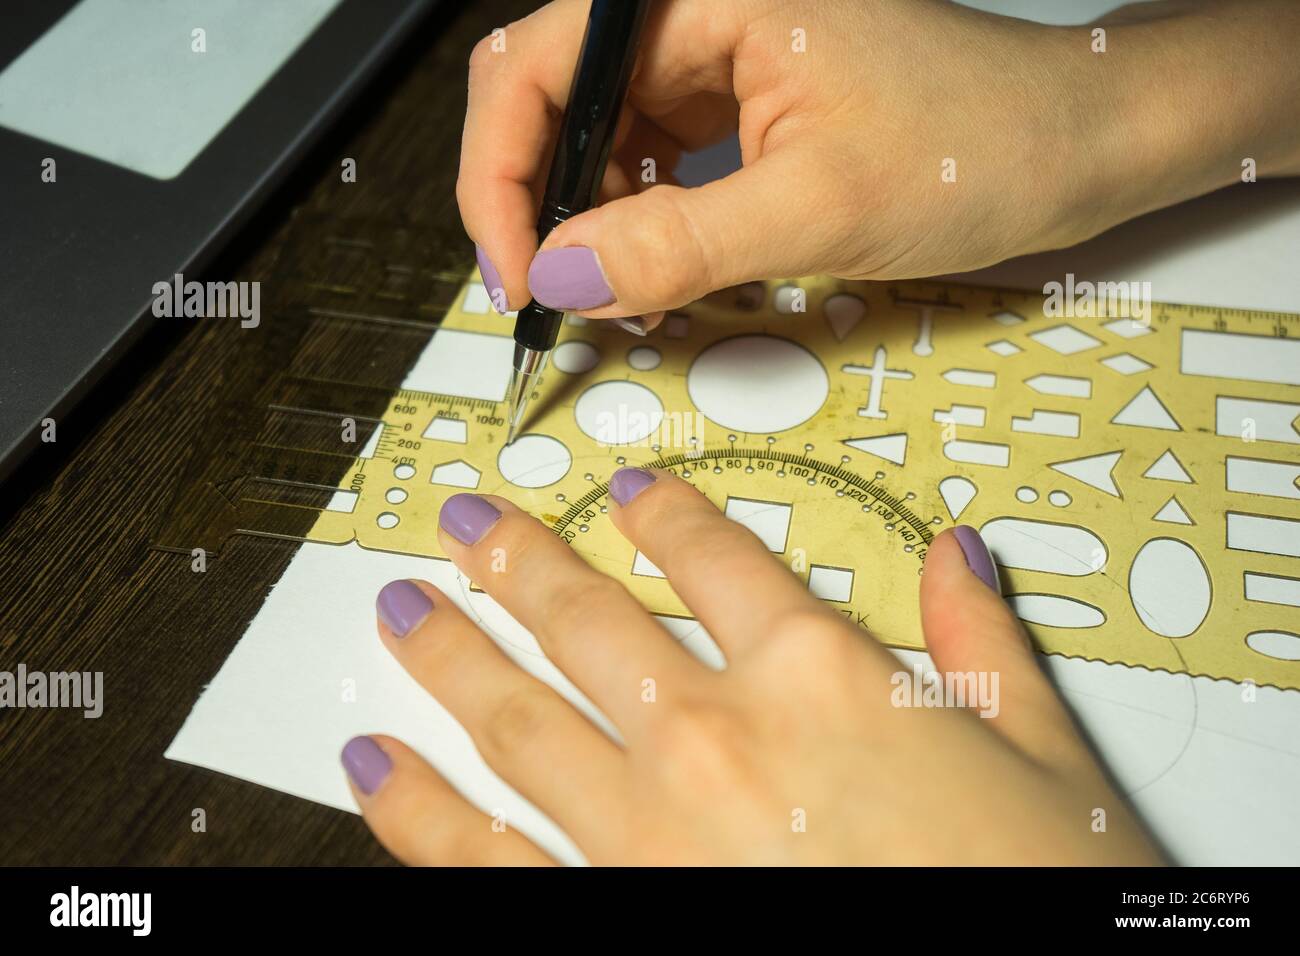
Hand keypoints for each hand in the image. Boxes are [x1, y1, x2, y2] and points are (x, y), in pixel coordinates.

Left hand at [342, 468, 1162, 864]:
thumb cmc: (1025, 894)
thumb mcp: (1042, 761)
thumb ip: (987, 646)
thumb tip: (962, 560)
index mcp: (821, 677)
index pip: (720, 558)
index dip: (665, 513)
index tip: (628, 492)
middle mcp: (717, 736)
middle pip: (588, 619)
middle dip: (516, 562)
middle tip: (467, 524)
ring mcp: (647, 828)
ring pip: (518, 715)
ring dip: (451, 652)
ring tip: (404, 607)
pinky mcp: (609, 910)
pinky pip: (486, 852)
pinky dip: (419, 807)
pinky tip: (377, 764)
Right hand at [458, 0, 1299, 322]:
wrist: (1068, 149)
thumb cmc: (976, 144)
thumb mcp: (818, 206)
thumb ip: (676, 243)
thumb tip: (561, 278)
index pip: (541, 68)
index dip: (500, 175)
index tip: (518, 276)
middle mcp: (696, 18)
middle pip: (552, 102)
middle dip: (535, 206)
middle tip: (551, 302)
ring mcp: (712, 62)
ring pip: (594, 141)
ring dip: (585, 226)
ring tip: (615, 297)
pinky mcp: (733, 108)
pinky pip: (646, 165)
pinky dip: (633, 226)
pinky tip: (653, 272)